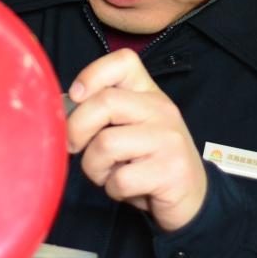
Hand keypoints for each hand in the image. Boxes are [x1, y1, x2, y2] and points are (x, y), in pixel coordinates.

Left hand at [66, 48, 206, 230]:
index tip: (76, 98)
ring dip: (94, 167)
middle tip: (74, 146)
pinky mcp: (170, 171)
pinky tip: (127, 189)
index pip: (124, 61)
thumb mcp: (132, 127)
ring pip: (106, 144)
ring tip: (108, 173)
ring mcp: (168, 140)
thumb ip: (105, 112)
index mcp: (149, 93)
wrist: (193, 195)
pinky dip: (113, 190)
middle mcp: (161, 110)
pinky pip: (120, 179)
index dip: (91, 75)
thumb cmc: (150, 160)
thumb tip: (63, 111)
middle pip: (105, 102)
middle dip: (76, 128)